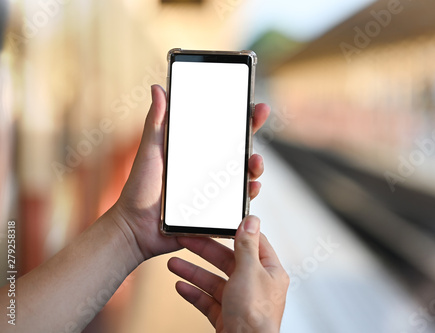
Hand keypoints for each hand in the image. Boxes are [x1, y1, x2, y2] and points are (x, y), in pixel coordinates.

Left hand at [109, 85, 270, 261]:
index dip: (239, 115)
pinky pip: (238, 202)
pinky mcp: (217, 210)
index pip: (222, 129)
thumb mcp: (150, 151)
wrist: (135, 227)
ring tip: (254, 161)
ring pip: (243, 174)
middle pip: (238, 147)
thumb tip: (157, 88)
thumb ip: (156, 122)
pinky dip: (249, 194)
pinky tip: (252, 187)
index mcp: (195, 151)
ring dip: (255, 164)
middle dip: (253, 130)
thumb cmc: (139, 188)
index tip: (251, 101)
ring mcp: (214, 189)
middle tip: (260, 114)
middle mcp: (208, 168)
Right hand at [168, 216, 288, 332]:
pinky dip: (194, 293)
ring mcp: (241, 303)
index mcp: (270, 272)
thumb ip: (246, 245)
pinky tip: (180, 286)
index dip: (235, 231)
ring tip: (173, 264)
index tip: (218, 222)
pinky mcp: (227, 317)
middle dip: (205, 251)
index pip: (253, 243)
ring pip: (215, 281)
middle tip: (186, 239)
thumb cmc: (254, 316)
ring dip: (194, 272)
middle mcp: (257, 286)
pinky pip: (208, 300)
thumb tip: (251, 220)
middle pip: (228, 261)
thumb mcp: (249, 272)